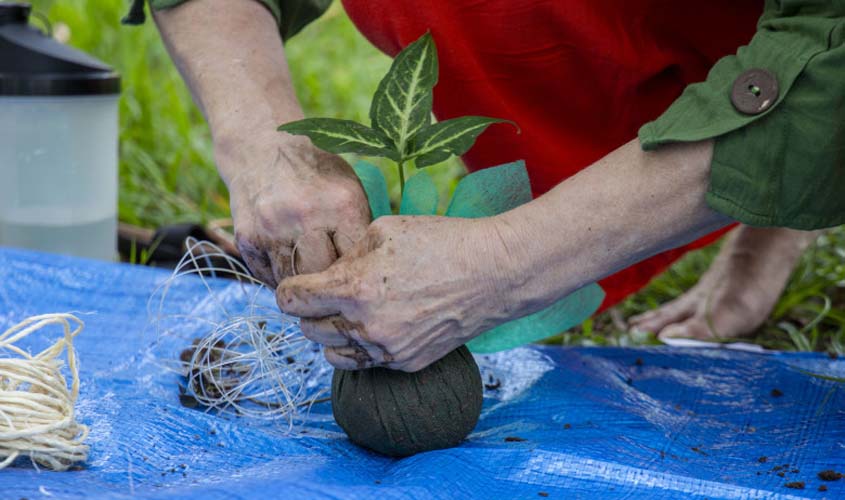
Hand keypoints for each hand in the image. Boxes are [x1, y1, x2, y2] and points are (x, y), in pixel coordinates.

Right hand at [219, 131, 370, 285]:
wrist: (263, 146)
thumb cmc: (317, 173)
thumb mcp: (350, 189)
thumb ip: (360, 230)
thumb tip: (370, 275)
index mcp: (343, 205)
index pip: (356, 264)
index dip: (358, 277)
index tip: (358, 281)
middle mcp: (306, 217)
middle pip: (325, 279)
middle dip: (330, 286)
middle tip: (334, 288)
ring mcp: (272, 228)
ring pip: (294, 284)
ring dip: (303, 286)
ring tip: (310, 278)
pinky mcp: (247, 237)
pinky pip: (268, 277)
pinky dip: (279, 278)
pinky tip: (288, 266)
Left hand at [275, 215, 518, 371]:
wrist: (493, 273)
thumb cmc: (440, 242)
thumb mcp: (383, 231)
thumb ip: (346, 254)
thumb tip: (327, 273)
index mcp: (353, 287)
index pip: (292, 301)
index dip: (288, 291)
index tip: (294, 287)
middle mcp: (365, 325)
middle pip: (308, 329)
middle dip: (309, 312)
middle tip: (324, 295)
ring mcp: (386, 349)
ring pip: (332, 353)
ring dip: (332, 334)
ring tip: (347, 313)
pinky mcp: (405, 363)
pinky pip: (365, 362)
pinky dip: (361, 346)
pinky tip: (376, 324)